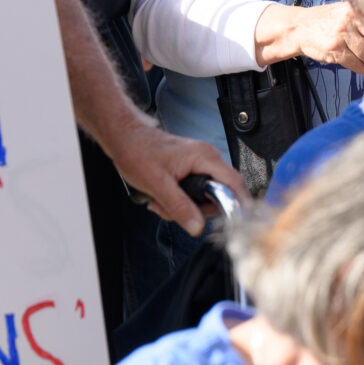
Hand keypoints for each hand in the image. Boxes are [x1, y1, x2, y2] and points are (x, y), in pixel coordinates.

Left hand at [107, 117, 243, 235]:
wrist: (125, 137)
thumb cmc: (137, 151)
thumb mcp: (157, 184)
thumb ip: (179, 206)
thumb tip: (198, 227)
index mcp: (204, 157)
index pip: (234, 183)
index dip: (238, 205)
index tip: (232, 224)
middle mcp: (207, 158)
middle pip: (220, 195)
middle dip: (197, 210)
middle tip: (174, 211)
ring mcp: (200, 163)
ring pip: (205, 196)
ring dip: (185, 207)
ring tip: (162, 202)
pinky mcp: (192, 169)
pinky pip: (195, 192)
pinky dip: (180, 200)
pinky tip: (163, 198)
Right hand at [254, 2, 363, 73]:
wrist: (298, 28)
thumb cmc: (322, 20)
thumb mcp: (342, 12)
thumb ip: (360, 19)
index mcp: (352, 9)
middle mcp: (347, 21)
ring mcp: (341, 36)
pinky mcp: (335, 50)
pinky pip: (354, 63)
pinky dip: (360, 68)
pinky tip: (362, 69)